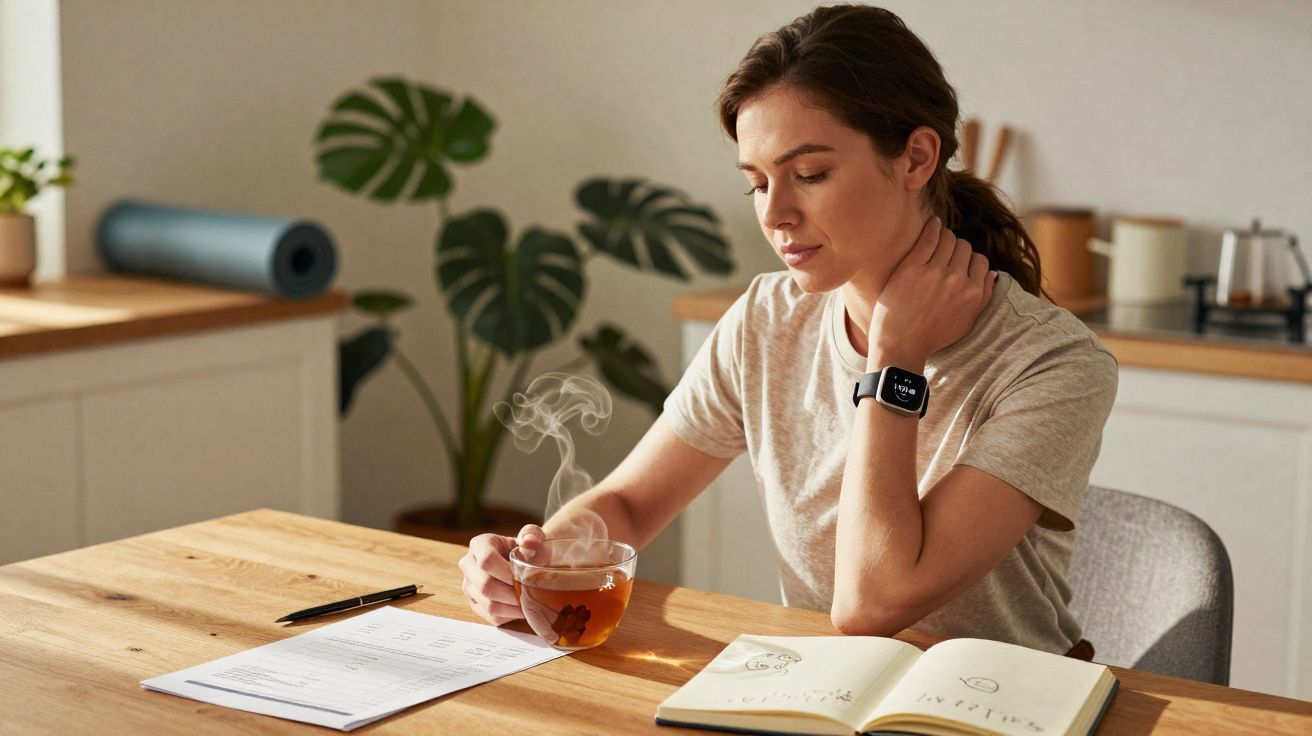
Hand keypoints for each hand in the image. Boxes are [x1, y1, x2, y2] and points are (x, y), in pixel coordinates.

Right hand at [458, 524, 544, 625]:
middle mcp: (468, 565)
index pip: (487, 561)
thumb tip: (530, 542)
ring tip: (529, 602)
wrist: (520, 561)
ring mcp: (469, 586)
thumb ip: (533, 535)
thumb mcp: (531, 536)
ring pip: (489, 605)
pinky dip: (511, 616)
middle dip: (512, 593)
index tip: (524, 577)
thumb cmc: (526, 548)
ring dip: (513, 607)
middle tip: (530, 593)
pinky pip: (492, 617)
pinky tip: (522, 608)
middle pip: (486, 586)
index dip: (507, 572)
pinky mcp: (475, 604)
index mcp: (479, 544)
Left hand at [869, 217, 996, 365]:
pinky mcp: (912, 267)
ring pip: (948, 239)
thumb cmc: (931, 336)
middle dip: (956, 249)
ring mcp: (934, 272)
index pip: (980, 260)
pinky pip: (928, 238)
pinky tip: (932, 224)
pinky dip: (932, 227)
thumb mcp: (965, 322)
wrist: (899, 345)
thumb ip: (983, 298)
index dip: (969, 260)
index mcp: (973, 293)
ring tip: (936, 240)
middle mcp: (957, 281)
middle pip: (964, 247)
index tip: (958, 262)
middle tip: (943, 253)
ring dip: (944, 237)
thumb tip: (993, 273)